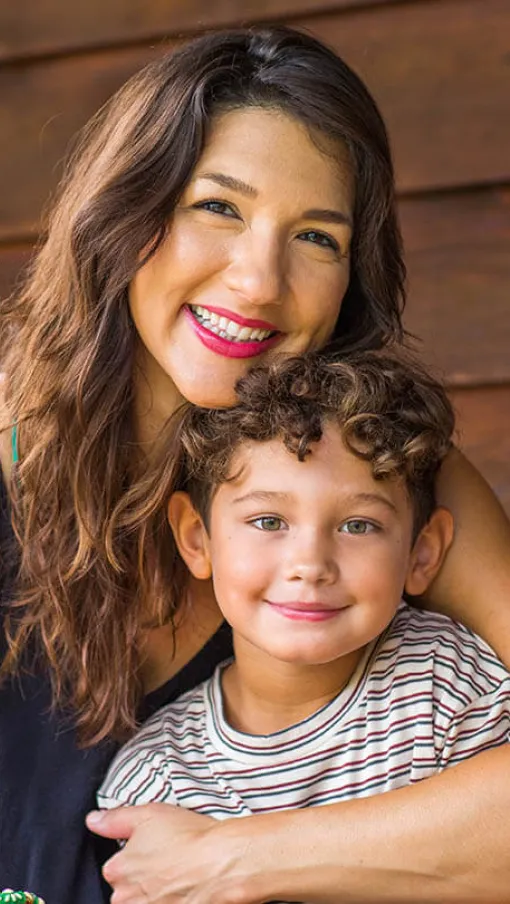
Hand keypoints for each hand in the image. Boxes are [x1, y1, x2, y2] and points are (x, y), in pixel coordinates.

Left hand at [86, 804, 261, 903]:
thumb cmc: (188, 838)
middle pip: (128, 890)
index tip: (154, 849)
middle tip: (169, 863)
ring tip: (180, 876)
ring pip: (145, 902)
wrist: (222, 864)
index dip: (136, 856)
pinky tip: (185, 889)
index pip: (116, 867)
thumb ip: (114, 819)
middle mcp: (127, 898)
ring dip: (158, 892)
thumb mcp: (147, 814)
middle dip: (144, 879)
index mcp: (117, 871)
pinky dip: (172, 899)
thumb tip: (93, 820)